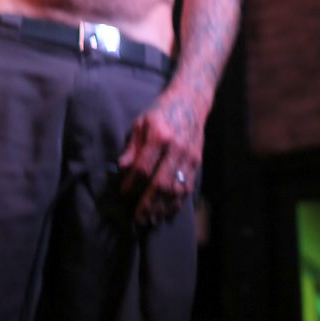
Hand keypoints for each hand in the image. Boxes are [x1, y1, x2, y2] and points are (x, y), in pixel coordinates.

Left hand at [118, 94, 202, 224]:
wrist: (190, 101)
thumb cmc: (161, 111)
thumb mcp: (140, 123)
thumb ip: (132, 147)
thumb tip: (122, 168)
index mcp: (159, 136)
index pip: (143, 168)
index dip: (132, 184)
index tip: (124, 193)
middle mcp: (176, 148)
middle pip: (161, 183)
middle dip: (148, 204)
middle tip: (138, 218)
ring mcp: (189, 157)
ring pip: (176, 189)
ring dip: (163, 208)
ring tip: (151, 220)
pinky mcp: (197, 162)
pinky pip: (188, 187)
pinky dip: (177, 202)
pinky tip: (167, 211)